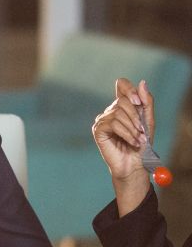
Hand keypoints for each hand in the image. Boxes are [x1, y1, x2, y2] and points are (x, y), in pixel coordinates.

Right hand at [92, 78, 151, 215]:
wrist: (135, 164)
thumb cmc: (141, 144)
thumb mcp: (148, 121)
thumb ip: (146, 102)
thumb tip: (142, 82)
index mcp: (122, 106)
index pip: (122, 85)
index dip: (130, 90)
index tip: (139, 103)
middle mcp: (110, 111)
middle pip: (122, 100)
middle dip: (136, 116)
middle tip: (143, 131)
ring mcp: (102, 120)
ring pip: (118, 113)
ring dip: (133, 128)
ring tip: (138, 140)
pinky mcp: (98, 130)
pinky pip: (113, 124)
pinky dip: (126, 133)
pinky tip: (132, 142)